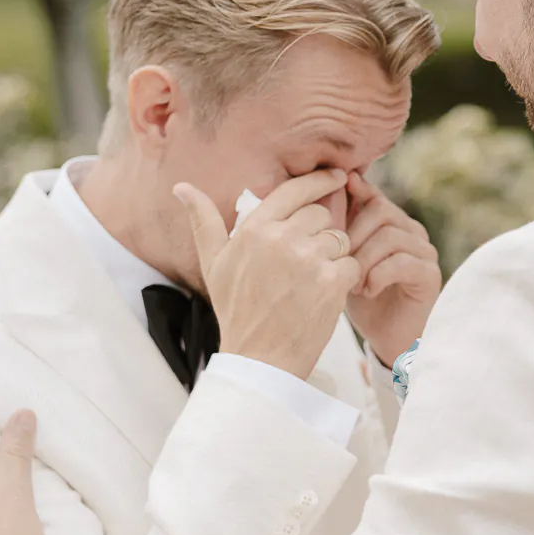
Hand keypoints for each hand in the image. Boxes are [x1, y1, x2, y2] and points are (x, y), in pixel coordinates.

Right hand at [175, 169, 360, 378]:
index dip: (319, 180)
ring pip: (339, 239)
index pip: (294, 190)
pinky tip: (325, 294)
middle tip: (305, 262)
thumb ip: (204, 222)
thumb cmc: (237, 311)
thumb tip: (182, 188)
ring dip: (332, 256)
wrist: (259, 359)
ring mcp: (309, 259)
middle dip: (319, 233)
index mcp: (255, 229)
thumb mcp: (214, 264)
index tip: (336, 175)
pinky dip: (345, 278)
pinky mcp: (332, 281)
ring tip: (312, 281)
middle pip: (320, 215)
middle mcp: (283, 238)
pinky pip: (351, 263)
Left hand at [344, 173, 441, 366]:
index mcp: (391, 223)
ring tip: (352, 284)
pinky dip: (378, 276)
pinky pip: (402, 261)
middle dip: (352, 237)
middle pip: (380, 210)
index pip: (373, 195)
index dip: (355, 194)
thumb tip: (318, 197)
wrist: (385, 338)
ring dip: (363, 260)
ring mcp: (424, 251)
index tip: (334, 200)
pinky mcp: (430, 274)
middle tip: (339, 265)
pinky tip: (367, 291)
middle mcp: (412, 231)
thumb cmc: (361, 298)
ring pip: (390, 236)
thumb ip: (339, 232)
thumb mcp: (343, 261)